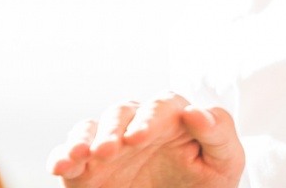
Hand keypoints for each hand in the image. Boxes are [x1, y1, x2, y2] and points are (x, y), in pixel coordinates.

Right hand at [47, 93, 243, 187]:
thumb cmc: (206, 182)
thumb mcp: (224, 161)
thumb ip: (218, 132)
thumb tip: (196, 112)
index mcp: (172, 118)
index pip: (161, 105)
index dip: (150, 117)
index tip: (140, 137)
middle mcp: (137, 125)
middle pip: (122, 111)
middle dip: (114, 128)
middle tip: (110, 150)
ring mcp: (111, 146)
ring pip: (91, 127)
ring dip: (84, 137)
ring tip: (81, 154)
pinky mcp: (87, 169)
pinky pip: (68, 153)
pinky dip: (61, 155)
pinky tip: (61, 165)